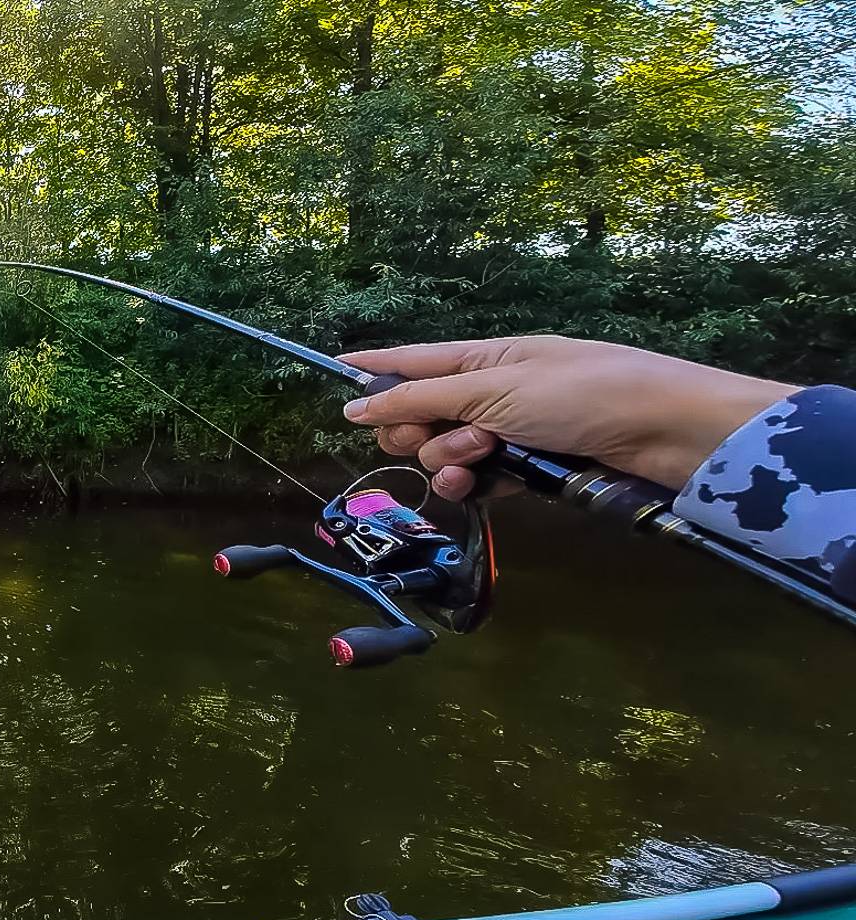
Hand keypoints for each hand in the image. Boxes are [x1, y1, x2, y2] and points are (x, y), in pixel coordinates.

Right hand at [339, 335, 794, 499]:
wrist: (664, 434)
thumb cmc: (582, 394)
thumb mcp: (491, 390)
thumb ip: (419, 400)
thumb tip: (354, 404)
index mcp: (484, 357)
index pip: (414, 359)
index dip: (374, 366)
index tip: (332, 370)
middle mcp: (493, 391)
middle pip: (422, 414)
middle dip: (415, 430)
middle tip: (431, 439)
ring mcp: (512, 431)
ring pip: (446, 452)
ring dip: (449, 460)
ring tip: (479, 459)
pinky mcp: (530, 469)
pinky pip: (479, 479)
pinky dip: (474, 484)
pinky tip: (481, 486)